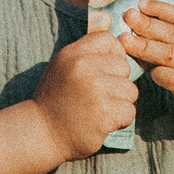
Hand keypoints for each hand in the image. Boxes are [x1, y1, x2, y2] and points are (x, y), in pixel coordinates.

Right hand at [32, 30, 139, 159]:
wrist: (42, 133)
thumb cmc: (56, 100)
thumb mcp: (63, 68)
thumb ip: (87, 56)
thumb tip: (121, 49)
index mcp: (72, 54)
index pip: (108, 39)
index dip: (114, 54)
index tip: (107, 70)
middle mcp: (83, 68)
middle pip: (124, 67)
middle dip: (118, 83)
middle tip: (100, 96)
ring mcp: (95, 90)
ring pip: (130, 90)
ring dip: (120, 103)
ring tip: (100, 110)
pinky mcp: (104, 113)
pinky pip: (129, 111)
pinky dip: (121, 120)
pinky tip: (103, 122)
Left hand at [120, 0, 173, 146]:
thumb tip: (146, 22)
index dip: (161, 9)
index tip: (140, 4)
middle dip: (148, 24)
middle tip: (128, 16)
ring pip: (171, 55)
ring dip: (145, 46)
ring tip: (125, 40)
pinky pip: (173, 79)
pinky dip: (157, 73)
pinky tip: (145, 70)